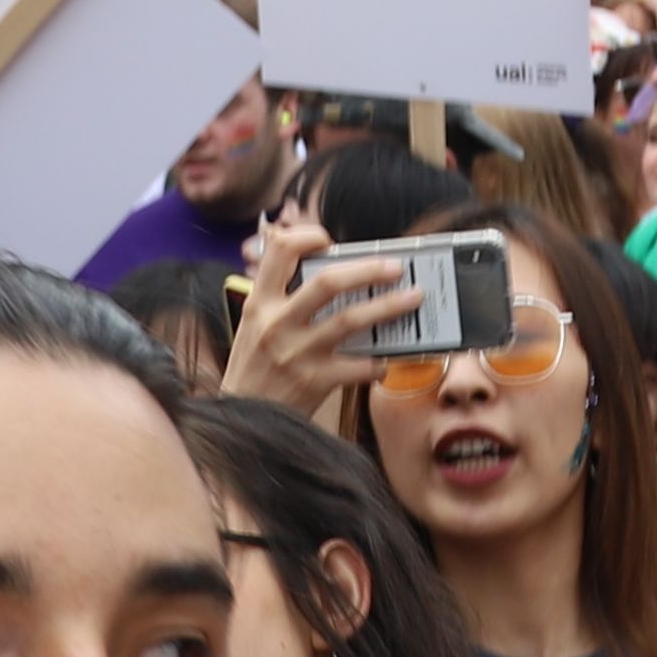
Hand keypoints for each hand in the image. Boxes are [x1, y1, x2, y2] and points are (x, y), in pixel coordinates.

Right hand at [219, 218, 413, 420]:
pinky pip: (359, 365)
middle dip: (368, 269)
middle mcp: (277, 323)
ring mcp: (297, 353)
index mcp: (260, 303)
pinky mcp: (315, 381)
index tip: (329, 240)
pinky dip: (379, 361)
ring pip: (351, 320)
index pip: (280, 251)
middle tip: (395, 267)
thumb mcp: (253, 324)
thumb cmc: (254, 368)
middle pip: (328, 282)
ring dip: (388, 306)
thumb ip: (279, 296)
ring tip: (414, 298)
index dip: (308, 236)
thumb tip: (321, 266)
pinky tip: (388, 359)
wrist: (243, 419)